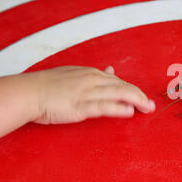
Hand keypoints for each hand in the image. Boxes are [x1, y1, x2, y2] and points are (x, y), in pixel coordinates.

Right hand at [29, 66, 154, 123]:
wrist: (30, 92)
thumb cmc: (49, 85)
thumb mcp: (74, 74)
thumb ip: (95, 74)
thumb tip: (111, 70)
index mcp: (91, 73)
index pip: (119, 81)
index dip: (133, 90)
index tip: (142, 97)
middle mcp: (93, 80)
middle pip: (123, 87)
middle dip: (140, 96)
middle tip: (151, 105)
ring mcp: (87, 93)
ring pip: (118, 95)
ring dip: (136, 101)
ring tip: (147, 108)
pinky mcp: (81, 106)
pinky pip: (104, 107)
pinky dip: (119, 108)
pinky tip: (129, 111)